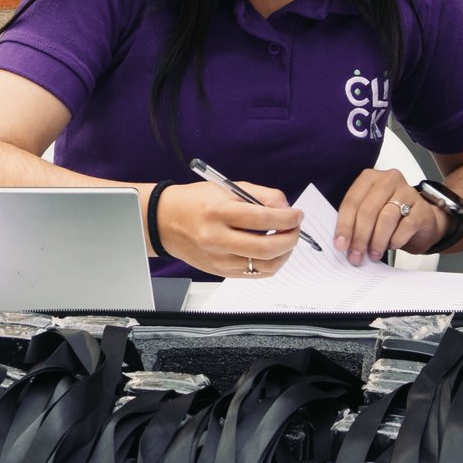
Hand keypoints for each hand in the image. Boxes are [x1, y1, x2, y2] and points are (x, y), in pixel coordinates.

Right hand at [157, 180, 300, 279]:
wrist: (165, 221)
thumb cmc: (197, 201)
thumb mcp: (228, 187)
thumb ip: (261, 196)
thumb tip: (286, 209)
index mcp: (219, 212)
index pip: (264, 218)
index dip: (288, 218)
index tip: (298, 215)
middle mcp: (217, 238)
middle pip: (266, 249)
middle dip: (290, 239)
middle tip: (296, 229)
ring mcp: (218, 259)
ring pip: (264, 266)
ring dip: (283, 254)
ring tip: (285, 240)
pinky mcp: (219, 272)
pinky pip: (254, 274)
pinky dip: (270, 264)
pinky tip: (272, 251)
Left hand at [335, 168, 447, 264]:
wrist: (421, 220)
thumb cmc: (391, 217)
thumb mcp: (370, 214)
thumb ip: (355, 222)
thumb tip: (343, 243)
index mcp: (369, 178)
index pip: (352, 201)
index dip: (344, 225)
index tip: (341, 245)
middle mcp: (388, 180)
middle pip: (368, 210)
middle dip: (359, 236)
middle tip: (356, 255)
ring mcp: (407, 192)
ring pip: (386, 218)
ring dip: (376, 241)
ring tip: (373, 254)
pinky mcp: (421, 208)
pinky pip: (405, 226)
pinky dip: (395, 240)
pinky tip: (391, 246)